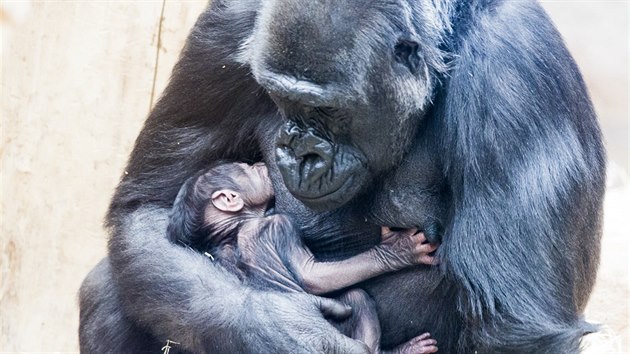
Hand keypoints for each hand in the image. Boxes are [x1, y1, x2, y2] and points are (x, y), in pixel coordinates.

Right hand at [237, 291, 369, 353]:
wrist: (237, 321)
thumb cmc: (272, 309)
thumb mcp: (307, 303)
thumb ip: (333, 308)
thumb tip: (348, 311)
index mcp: (327, 343)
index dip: (361, 350)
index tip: (352, 346)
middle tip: (331, 348)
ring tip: (313, 349)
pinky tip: (298, 353)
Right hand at [374, 227, 437, 270]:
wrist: (383, 259)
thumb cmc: (385, 245)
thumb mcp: (385, 232)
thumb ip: (387, 223)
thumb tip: (386, 213)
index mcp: (407, 234)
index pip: (419, 226)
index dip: (425, 223)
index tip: (430, 221)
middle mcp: (413, 242)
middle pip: (428, 235)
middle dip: (433, 232)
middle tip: (439, 230)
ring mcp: (417, 251)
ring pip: (432, 246)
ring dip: (437, 243)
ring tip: (442, 240)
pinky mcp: (418, 260)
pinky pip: (430, 260)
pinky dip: (437, 259)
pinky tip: (442, 256)